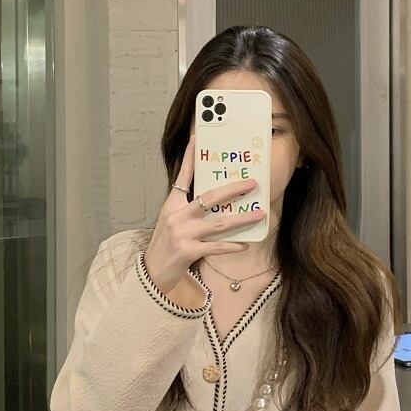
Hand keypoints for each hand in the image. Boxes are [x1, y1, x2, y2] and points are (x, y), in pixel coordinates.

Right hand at [143, 134, 266, 294]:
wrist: (152, 271)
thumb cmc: (166, 246)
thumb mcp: (171, 222)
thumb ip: (188, 210)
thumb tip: (214, 201)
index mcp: (172, 205)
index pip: (183, 177)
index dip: (190, 157)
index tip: (197, 139)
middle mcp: (177, 216)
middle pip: (209, 198)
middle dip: (233, 190)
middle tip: (251, 184)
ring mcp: (183, 234)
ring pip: (218, 224)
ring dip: (241, 219)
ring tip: (259, 215)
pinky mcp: (188, 251)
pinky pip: (216, 247)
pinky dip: (231, 246)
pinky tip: (245, 244)